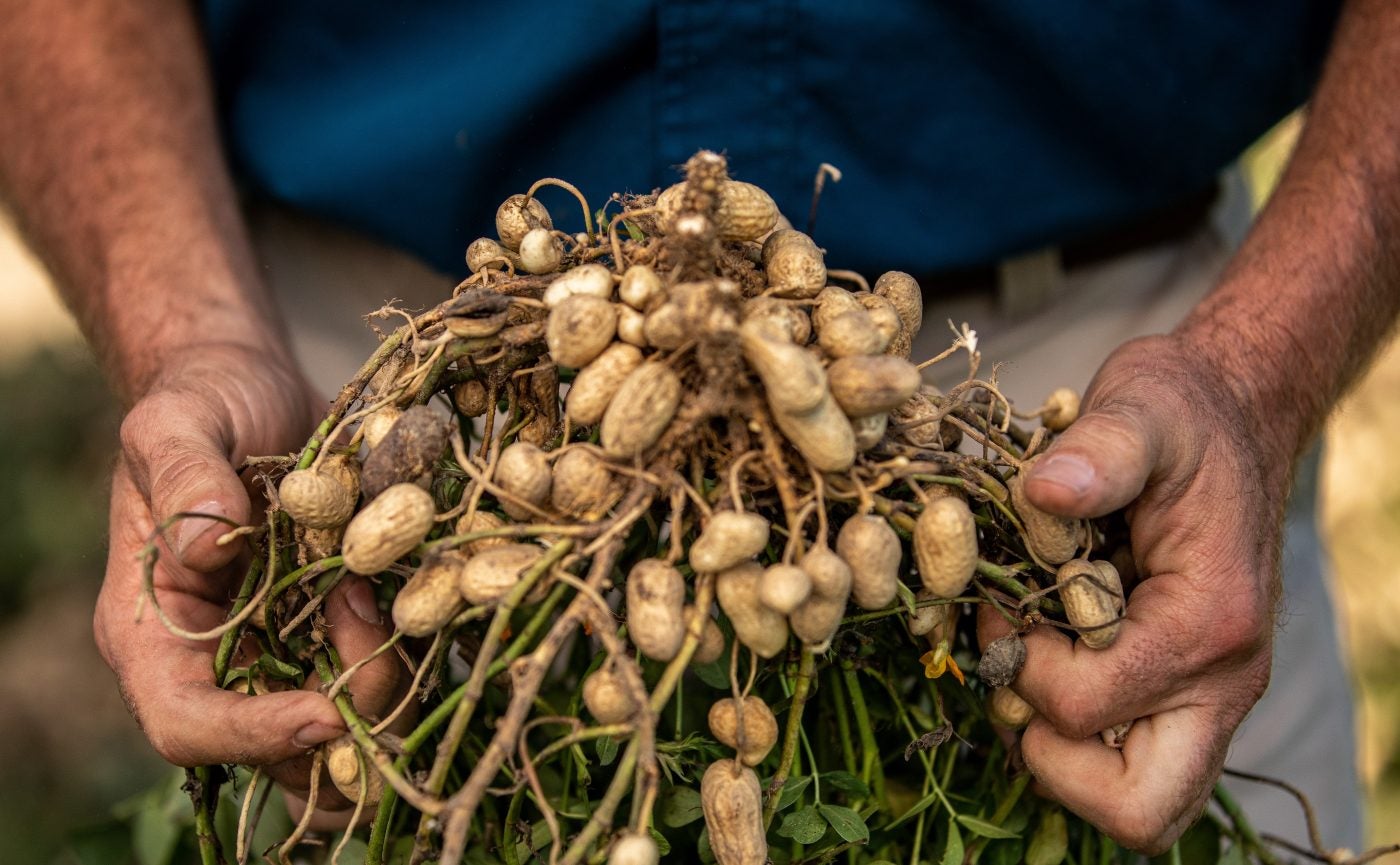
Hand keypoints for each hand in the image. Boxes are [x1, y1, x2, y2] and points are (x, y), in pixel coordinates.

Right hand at [93, 343, 403, 808]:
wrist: (259, 390)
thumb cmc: (203, 403)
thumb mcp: (176, 422)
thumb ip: (182, 475)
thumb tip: (207, 543)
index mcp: (154, 634)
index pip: (185, 726)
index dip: (252, 736)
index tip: (320, 711)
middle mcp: (222, 661)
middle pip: (282, 752)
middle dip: (344, 711)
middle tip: (364, 609)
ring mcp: (289, 651)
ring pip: (350, 731)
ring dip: (386, 676)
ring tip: (382, 577)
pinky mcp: (344, 630)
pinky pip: (392, 673)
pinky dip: (416, 645)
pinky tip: (417, 575)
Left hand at [978, 334, 1277, 852]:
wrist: (1232, 416)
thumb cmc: (1185, 414)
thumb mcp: (1142, 410)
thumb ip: (1100, 450)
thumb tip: (1043, 491)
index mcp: (1209, 621)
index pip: (1087, 707)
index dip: (1017, 662)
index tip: (998, 602)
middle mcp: (1220, 680)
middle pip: (1139, 808)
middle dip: (1051, 762)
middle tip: (1016, 677)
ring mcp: (1207, 695)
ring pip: (1136, 800)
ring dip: (1057, 753)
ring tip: (1026, 664)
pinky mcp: (1185, 691)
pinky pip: (1131, 760)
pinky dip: (1075, 735)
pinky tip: (1046, 659)